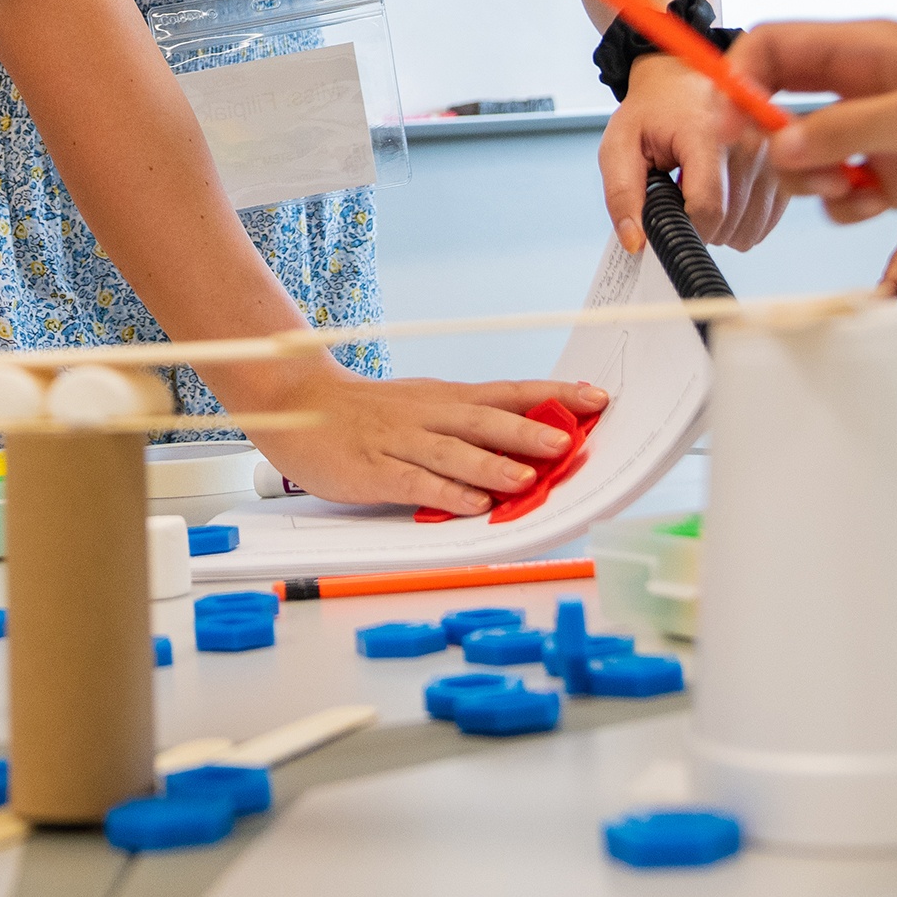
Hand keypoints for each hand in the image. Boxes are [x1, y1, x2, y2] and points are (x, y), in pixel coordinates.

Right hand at [225, 365, 605, 514]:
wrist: (299, 402)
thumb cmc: (371, 412)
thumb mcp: (426, 405)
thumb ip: (472, 424)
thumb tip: (532, 441)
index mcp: (447, 398)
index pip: (509, 392)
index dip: (553, 394)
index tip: (597, 399)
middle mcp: (430, 415)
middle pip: (486, 419)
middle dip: (528, 429)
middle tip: (568, 440)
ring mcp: (401, 442)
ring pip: (453, 452)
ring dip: (491, 464)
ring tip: (526, 478)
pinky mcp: (375, 470)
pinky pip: (414, 482)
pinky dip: (445, 493)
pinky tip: (472, 504)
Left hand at [600, 53, 784, 255]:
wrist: (684, 78)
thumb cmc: (654, 110)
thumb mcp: (619, 144)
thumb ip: (621, 193)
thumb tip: (635, 242)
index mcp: (707, 130)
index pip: (708, 207)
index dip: (683, 229)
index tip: (667, 220)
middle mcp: (748, 140)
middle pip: (730, 223)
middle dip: (697, 227)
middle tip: (678, 197)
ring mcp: (771, 154)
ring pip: (750, 229)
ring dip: (721, 228)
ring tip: (698, 196)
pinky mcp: (783, 166)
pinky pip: (766, 221)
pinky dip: (741, 222)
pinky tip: (721, 198)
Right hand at [740, 21, 896, 223]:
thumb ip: (844, 130)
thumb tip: (778, 145)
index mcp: (867, 49)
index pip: (775, 46)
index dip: (740, 78)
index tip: (728, 122)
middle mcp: (863, 87)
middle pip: (777, 102)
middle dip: (771, 137)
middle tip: (787, 164)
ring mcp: (875, 132)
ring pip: (801, 153)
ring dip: (809, 177)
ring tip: (849, 186)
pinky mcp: (891, 173)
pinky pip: (837, 189)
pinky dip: (843, 203)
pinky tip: (875, 203)